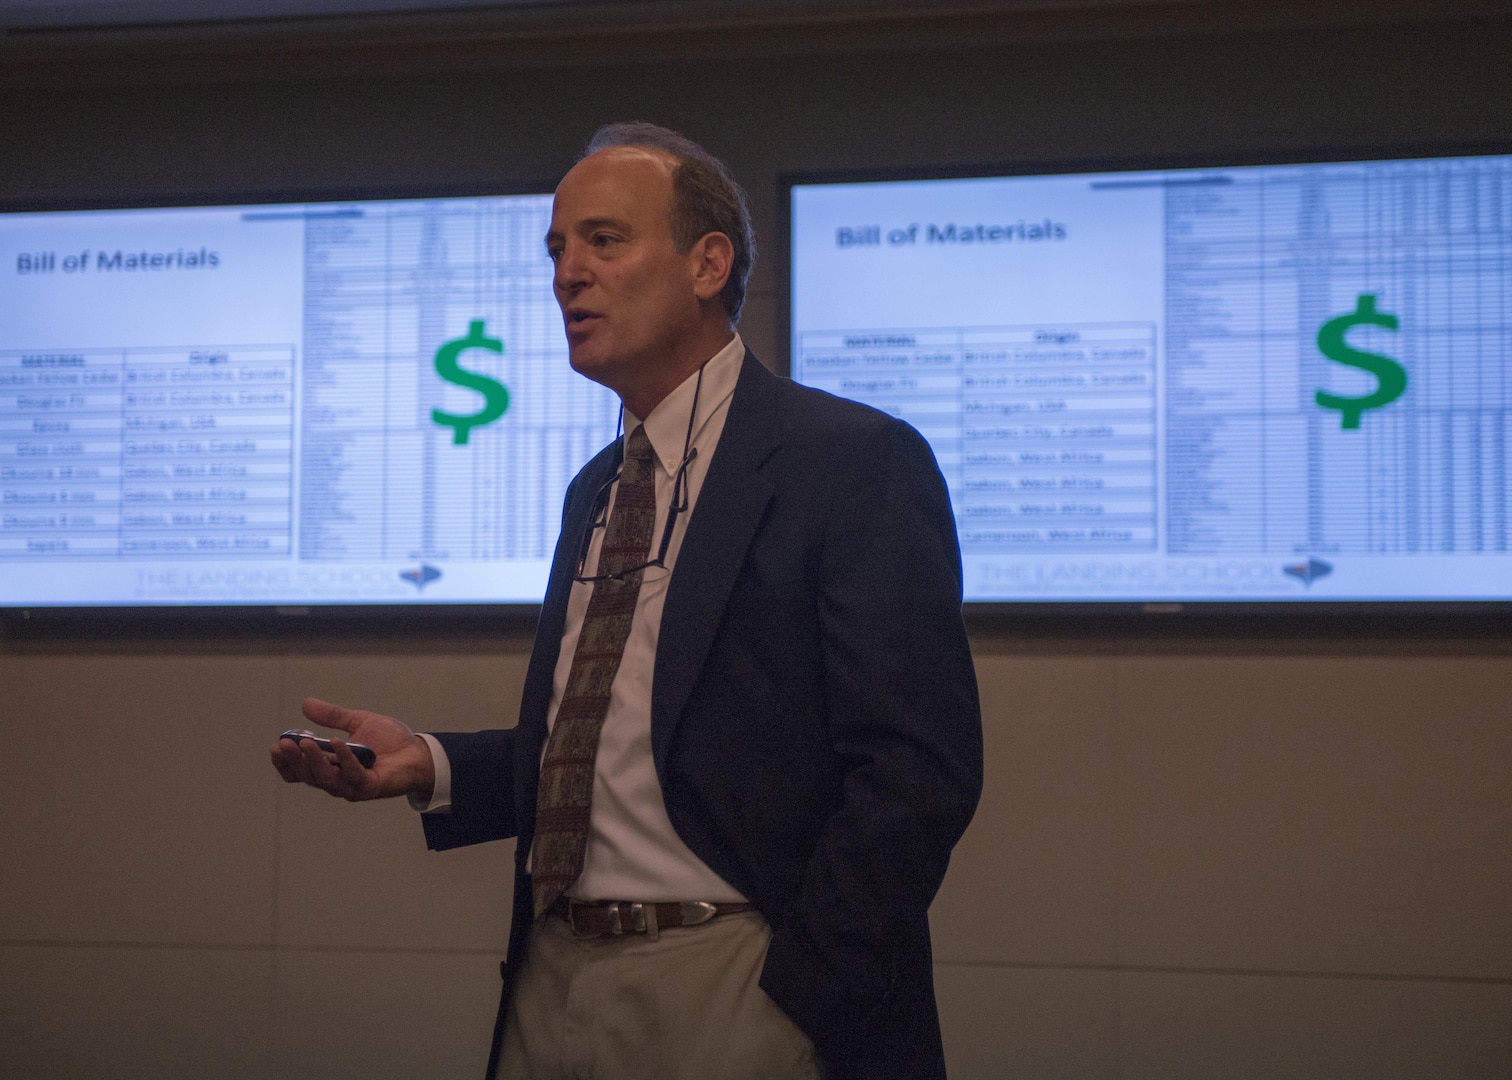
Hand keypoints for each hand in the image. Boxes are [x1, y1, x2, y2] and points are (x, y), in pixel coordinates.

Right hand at [269, 697, 435, 802]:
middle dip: (294, 760)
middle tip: (283, 743)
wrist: (419, 752)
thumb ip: (333, 716)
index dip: (286, 763)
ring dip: (313, 761)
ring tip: (304, 743)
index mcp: (331, 768)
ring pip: (326, 779)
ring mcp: (354, 786)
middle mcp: (338, 781)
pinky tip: (337, 743)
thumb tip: (306, 704)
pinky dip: (344, 759)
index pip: (300, 772)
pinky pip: (354, 775)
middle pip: (309, 776)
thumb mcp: (358, 722)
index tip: (275, 746)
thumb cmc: (389, 741)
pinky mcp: (371, 787)